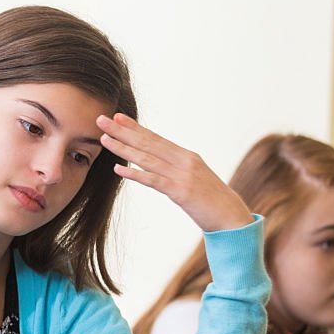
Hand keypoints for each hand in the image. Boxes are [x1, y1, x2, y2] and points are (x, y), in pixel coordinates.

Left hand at [97, 113, 252, 232]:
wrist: (231, 216)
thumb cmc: (210, 200)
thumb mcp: (193, 179)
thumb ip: (176, 170)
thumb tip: (158, 164)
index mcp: (186, 156)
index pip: (155, 138)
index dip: (135, 127)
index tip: (118, 117)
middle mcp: (183, 160)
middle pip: (148, 143)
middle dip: (123, 131)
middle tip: (102, 119)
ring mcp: (182, 175)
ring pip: (146, 158)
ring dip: (123, 148)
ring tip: (104, 139)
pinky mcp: (181, 192)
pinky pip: (153, 180)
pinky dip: (134, 173)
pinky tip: (118, 169)